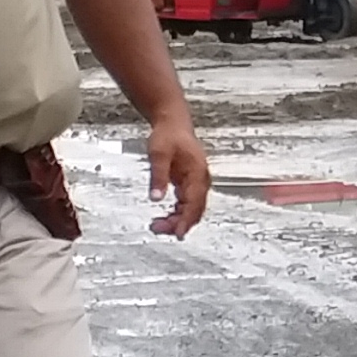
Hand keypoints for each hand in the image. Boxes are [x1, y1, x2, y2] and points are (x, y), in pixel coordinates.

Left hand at [145, 113, 213, 237]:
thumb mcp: (159, 154)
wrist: (173, 123)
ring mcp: (196, 182)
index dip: (186, 220)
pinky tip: (166, 217)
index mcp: (197, 173)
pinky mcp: (190, 183)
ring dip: (177, 219)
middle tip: (158, 228)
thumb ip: (158, 177)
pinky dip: (177, 213)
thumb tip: (155, 198)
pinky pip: (187, 204)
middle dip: (179, 223)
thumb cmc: (168, 135)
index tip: (178, 233)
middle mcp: (200, 180)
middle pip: (195, 210)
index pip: (194, 203)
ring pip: (191, 209)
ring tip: (158, 225)